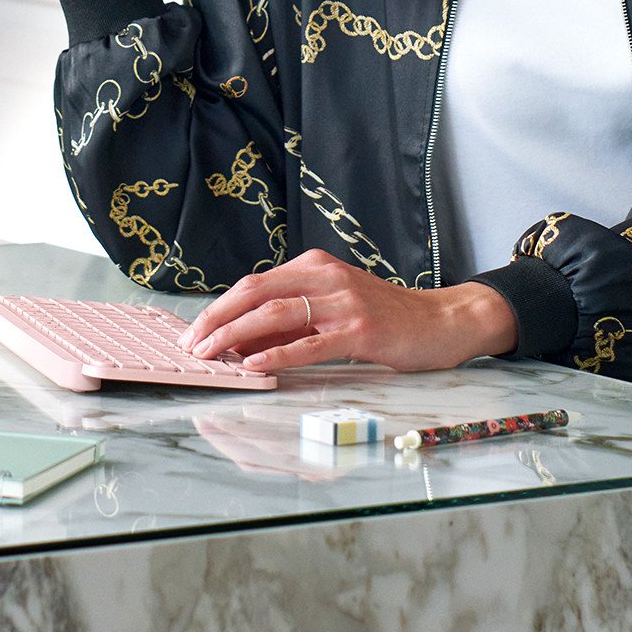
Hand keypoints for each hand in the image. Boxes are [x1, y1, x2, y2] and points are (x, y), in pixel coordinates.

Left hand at [179, 249, 518, 373]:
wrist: (442, 321)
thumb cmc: (384, 318)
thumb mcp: (333, 307)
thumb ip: (292, 319)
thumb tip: (241, 342)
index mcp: (313, 267)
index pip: (252, 284)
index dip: (218, 308)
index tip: (193, 332)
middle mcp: (325, 277)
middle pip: (255, 293)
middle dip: (216, 320)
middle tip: (190, 345)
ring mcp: (343, 302)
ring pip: (275, 314)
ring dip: (235, 336)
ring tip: (210, 355)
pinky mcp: (360, 331)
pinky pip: (309, 342)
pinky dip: (277, 353)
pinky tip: (255, 364)